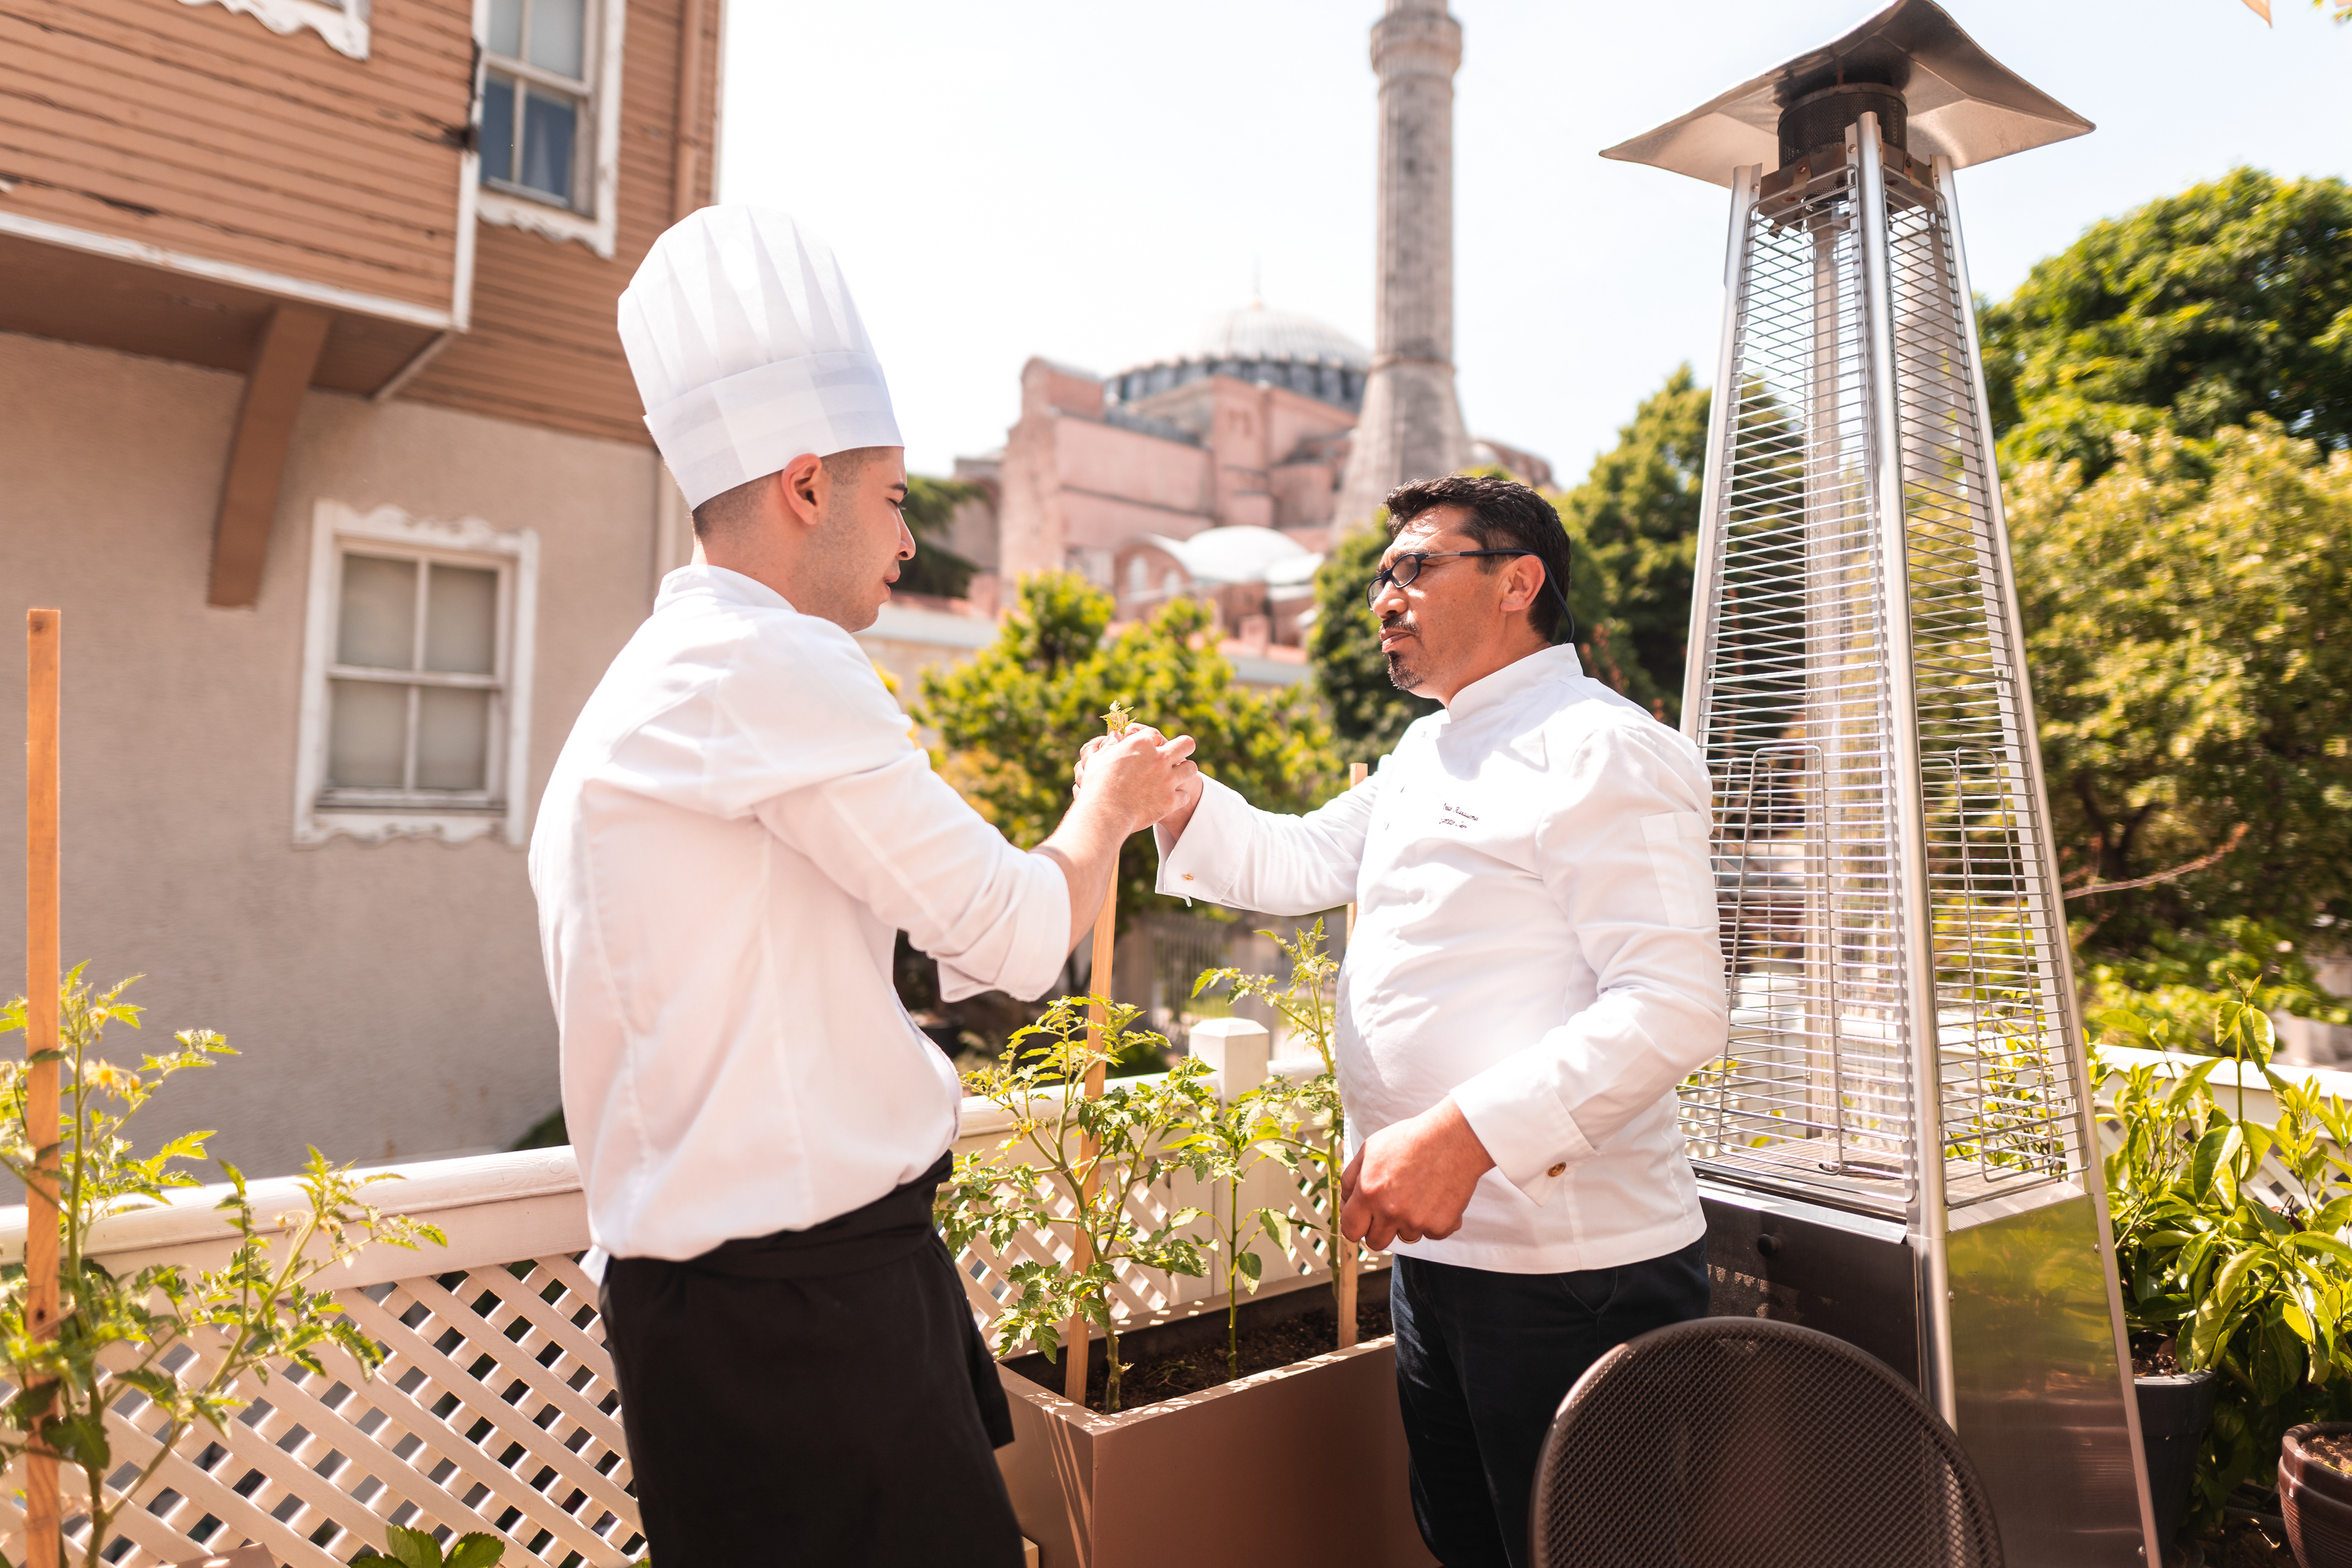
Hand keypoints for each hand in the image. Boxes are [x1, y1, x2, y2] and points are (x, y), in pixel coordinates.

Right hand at [1074, 727, 1196, 832]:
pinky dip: (1178, 798)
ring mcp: (1167, 780)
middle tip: (1177, 755)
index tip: (1148, 748)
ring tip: (1177, 777)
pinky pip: (1185, 795)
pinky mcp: (1170, 800)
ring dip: (1185, 772)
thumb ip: (1110, 745)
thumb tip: (1116, 736)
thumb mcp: (1098, 758)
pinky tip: (1170, 799)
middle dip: (1183, 748)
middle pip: (1186, 744)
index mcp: (1141, 744)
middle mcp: (1159, 759)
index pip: (1155, 734)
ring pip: (1191, 768)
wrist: (1105, 813)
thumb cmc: (1097, 784)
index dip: (1152, 741)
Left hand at [1340, 1098, 1495, 1249]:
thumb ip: (1351, 1179)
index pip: (1350, 1231)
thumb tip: (1346, 1203)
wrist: (1453, 1138)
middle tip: (1391, 1210)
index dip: (1356, 1226)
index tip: (1364, 1220)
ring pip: (1405, 1236)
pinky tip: (1436, 1197)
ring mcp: (1416, 1221)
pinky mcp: (1440, 1226)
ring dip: (1409, 1222)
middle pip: (1376, 1242)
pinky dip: (1433, 1220)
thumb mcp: (1370, 1149)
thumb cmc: (1411, 1140)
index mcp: (1368, 1193)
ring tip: (1419, 1194)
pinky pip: (1431, 1233)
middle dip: (1380, 1229)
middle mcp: (1390, 1211)